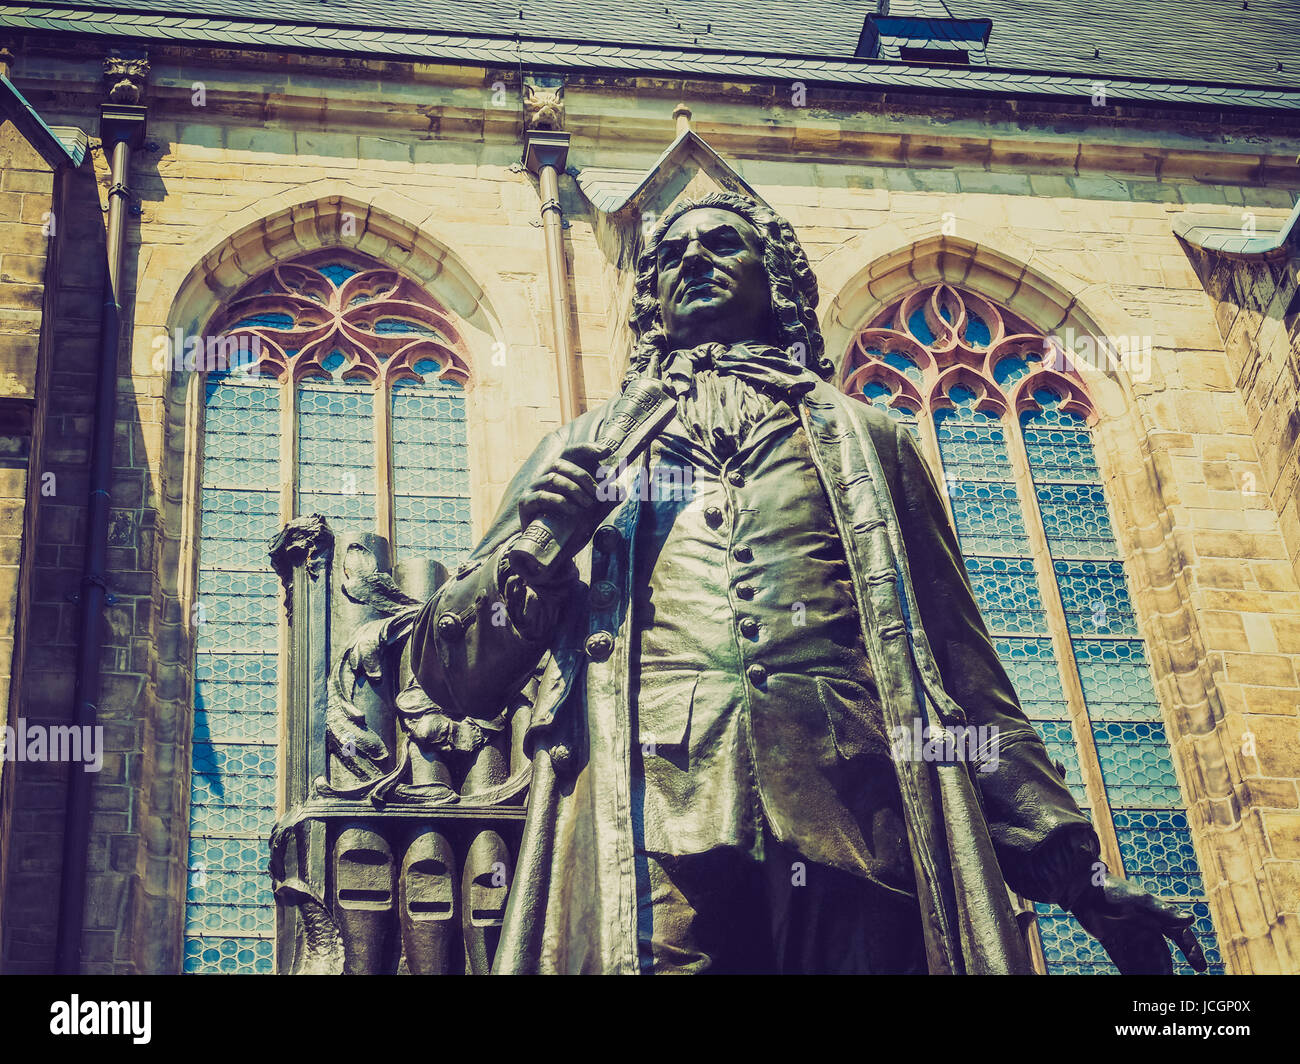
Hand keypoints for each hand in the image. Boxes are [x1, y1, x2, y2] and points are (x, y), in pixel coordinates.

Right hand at [516, 441, 607, 563]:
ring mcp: (533, 489)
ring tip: (588, 505)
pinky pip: (542, 496)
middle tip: (597, 493)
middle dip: (582, 476)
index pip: (571, 453)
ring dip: (574, 489)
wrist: (554, 553)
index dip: (586, 448)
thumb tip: (619, 490)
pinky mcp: (526, 504)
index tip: (605, 451)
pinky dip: (561, 501)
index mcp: (561, 475)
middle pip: (561, 463)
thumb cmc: (573, 528)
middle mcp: (545, 478)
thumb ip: (605, 501)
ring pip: (553, 478)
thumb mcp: (594, 514)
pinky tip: (574, 511)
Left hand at [1072, 873, 1205, 973]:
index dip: (1192, 951)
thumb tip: (1191, 919)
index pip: (1180, 936)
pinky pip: (1126, 962)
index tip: (1201, 967)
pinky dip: (1132, 973)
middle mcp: (1146, 928)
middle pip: (1162, 955)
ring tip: (1156, 984)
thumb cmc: (1113, 890)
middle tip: (1170, 981)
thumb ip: (1165, 911)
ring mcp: (1130, 937)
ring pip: (1145, 961)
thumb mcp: (1140, 900)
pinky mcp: (1114, 943)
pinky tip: (1136, 981)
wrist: (1082, 889)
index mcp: (1156, 917)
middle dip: (1167, 970)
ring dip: (1151, 974)